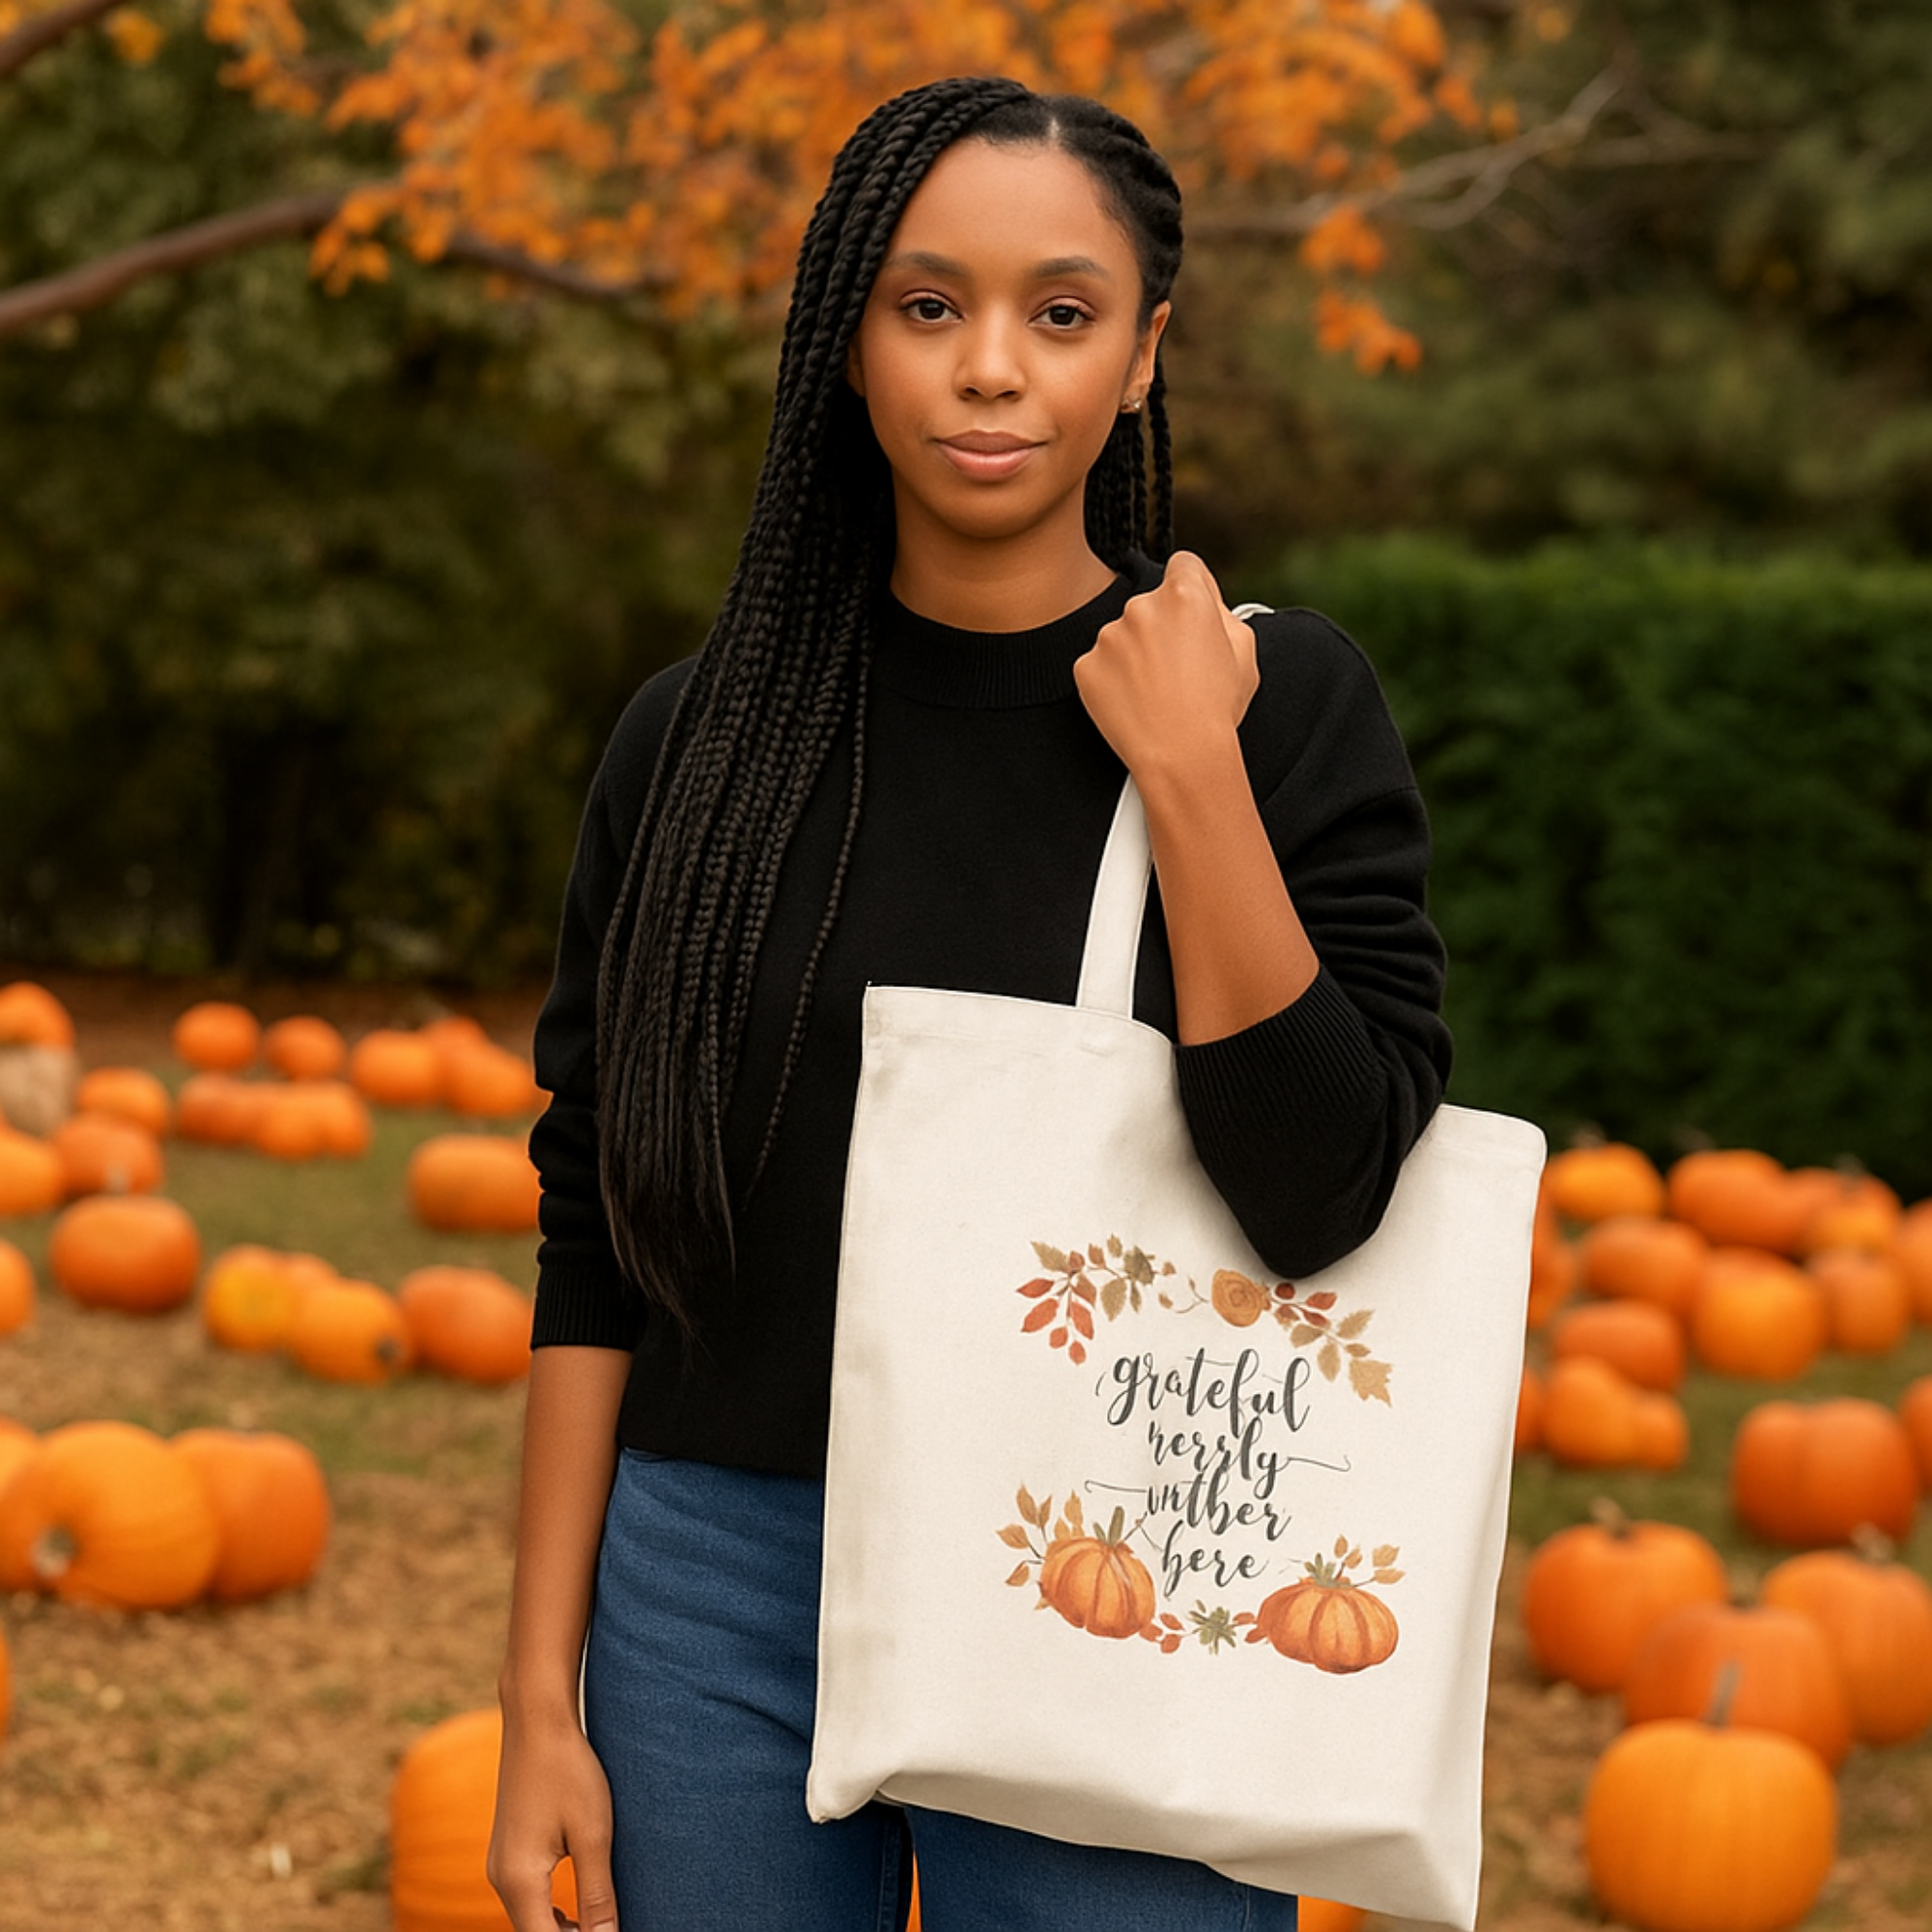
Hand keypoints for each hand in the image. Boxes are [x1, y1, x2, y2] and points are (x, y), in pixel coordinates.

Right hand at [488, 1717, 619, 1931]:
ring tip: (601, 1926)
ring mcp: (499, 1865)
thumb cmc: (568, 1770)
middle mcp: (500, 1879)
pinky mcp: (507, 1851)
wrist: (536, 1720)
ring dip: (563, 1931)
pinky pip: (527, 1899)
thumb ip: (597, 1894)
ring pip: (530, 1920)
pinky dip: (551, 1913)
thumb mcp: (593, 1834)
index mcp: (520, 1880)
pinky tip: (580, 1912)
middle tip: (612, 1927)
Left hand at [1073, 550, 1257, 779]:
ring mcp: (1108, 636)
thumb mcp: (1245, 650)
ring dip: (1135, 655)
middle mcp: (1141, 606)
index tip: (1191, 613)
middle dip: (1162, 628)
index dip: (1192, 588)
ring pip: (1123, 636)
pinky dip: (1112, 681)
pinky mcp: (1086, 666)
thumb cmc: (1218, 708)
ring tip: (1157, 692)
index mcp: (1184, 595)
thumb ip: (1222, 612)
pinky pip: (1100, 665)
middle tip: (1178, 669)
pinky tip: (1134, 702)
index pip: (1183, 565)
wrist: (1181, 756)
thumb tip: (1206, 602)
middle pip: (1150, 604)